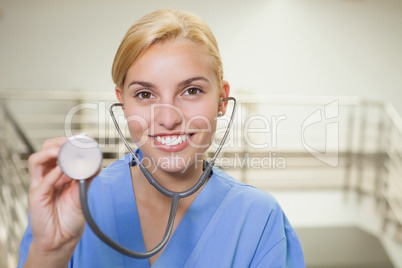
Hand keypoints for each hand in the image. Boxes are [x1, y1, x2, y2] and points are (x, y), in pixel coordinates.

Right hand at [26, 137, 97, 263]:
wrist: (63, 239)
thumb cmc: (70, 217)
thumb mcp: (83, 193)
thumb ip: (88, 178)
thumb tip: (97, 164)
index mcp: (58, 174)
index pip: (57, 151)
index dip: (67, 143)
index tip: (81, 140)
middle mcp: (48, 176)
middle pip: (45, 151)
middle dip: (57, 143)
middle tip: (71, 143)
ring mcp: (41, 185)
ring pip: (37, 160)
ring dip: (51, 152)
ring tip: (63, 150)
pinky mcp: (36, 197)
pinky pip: (43, 181)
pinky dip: (53, 173)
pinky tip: (63, 172)